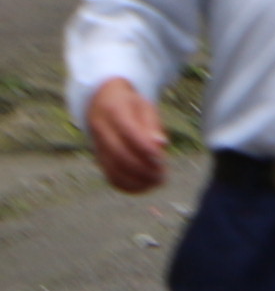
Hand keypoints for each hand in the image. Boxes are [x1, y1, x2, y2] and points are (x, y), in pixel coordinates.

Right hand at [83, 78, 164, 193]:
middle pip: (119, 154)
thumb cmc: (129, 104)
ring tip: (155, 183)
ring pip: (112, 168)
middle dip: (142, 168)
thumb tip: (161, 144)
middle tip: (161, 175)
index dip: (145, 149)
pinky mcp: (97, 158)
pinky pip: (108, 175)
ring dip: (135, 180)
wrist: (100, 102)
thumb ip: (152, 125)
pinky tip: (142, 188)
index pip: (129, 134)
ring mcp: (96, 146)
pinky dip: (125, 185)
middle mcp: (101, 130)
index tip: (162, 158)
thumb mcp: (143, 106)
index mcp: (114, 112)